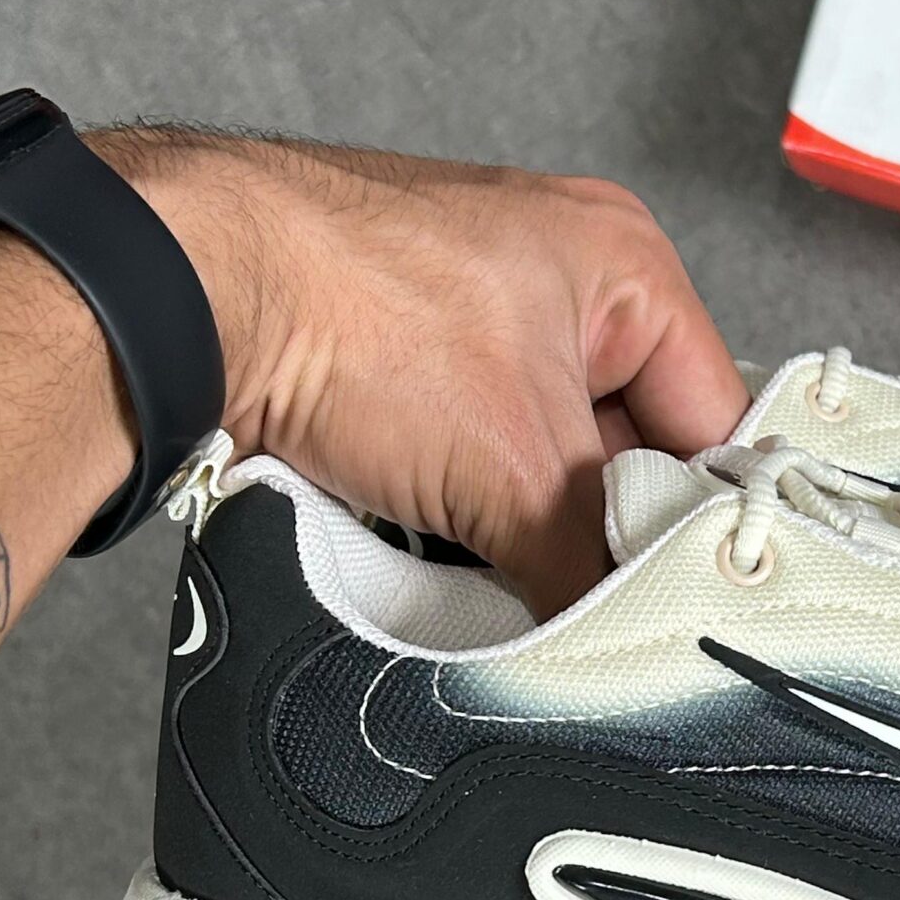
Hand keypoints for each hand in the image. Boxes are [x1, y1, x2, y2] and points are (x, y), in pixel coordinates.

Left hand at [0, 126, 748, 688]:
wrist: (184, 288)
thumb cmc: (351, 310)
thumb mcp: (514, 471)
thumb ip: (591, 564)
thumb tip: (626, 636)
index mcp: (624, 262)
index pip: (716, 419)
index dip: (702, 517)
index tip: (684, 596)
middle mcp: (558, 269)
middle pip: (627, 444)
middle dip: (596, 523)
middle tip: (573, 584)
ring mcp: (472, 307)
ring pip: (540, 458)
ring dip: (518, 520)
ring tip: (488, 554)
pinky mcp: (399, 351)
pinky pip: (465, 452)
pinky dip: (454, 502)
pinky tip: (428, 533)